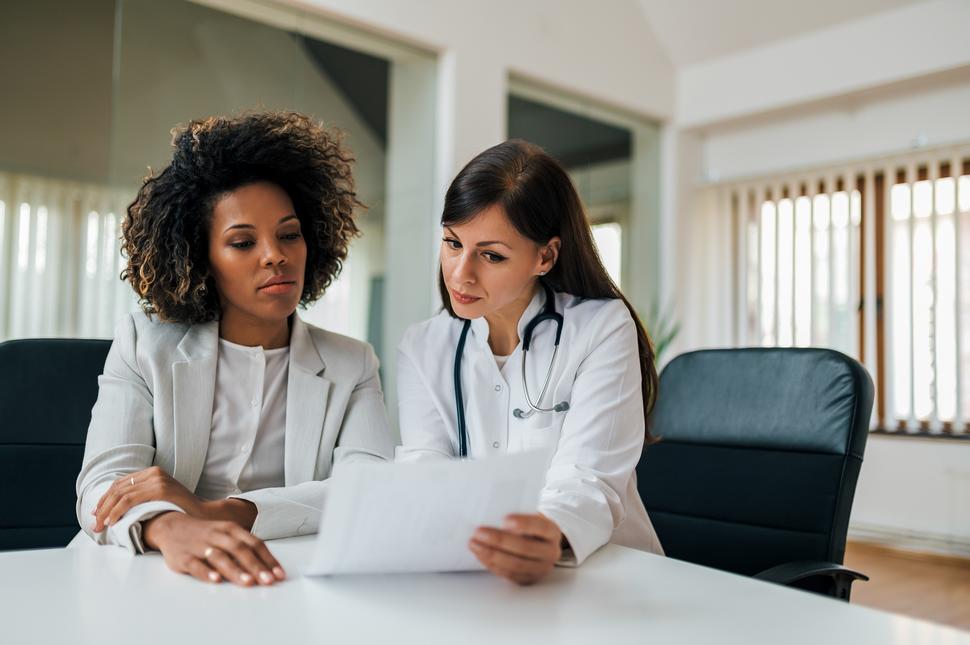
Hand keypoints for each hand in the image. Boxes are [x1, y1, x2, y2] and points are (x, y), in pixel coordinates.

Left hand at [93, 466, 203, 531]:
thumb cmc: (181, 511)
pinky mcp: (160, 489)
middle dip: (102, 507)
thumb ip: (143, 497)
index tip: (96, 514)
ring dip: (106, 512)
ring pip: (121, 494)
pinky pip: (129, 500)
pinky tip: (112, 522)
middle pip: (118, 488)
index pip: (120, 483)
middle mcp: (154, 472)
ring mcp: (158, 479)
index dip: (105, 498)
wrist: (202, 514)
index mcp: (153, 472)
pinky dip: (117, 511)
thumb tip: (117, 507)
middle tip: (95, 523)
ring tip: (100, 526)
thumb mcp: (159, 499)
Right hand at [142, 512, 285, 586]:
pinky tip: (216, 580)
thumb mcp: (227, 533)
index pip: (255, 544)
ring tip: (248, 582)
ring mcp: (201, 546)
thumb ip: (245, 548)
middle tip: (268, 580)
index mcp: (231, 529)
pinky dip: (207, 573)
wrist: (172, 526)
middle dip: (256, 566)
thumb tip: (267, 566)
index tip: (279, 574)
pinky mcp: (184, 557)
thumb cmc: (206, 534)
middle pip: (240, 550)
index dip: (268, 559)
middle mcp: (218, 535)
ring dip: (236, 570)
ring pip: (220, 557)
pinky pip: (196, 565)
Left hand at [469, 513, 561, 584]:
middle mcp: (550, 552)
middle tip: (479, 532)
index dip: (523, 524)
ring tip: (474, 544)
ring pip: (515, 564)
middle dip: (499, 540)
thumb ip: (516, 513)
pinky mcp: (528, 579)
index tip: (505, 520)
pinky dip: (492, 565)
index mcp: (552, 531)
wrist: (539, 542)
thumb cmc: (529, 525)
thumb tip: (492, 513)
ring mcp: (540, 569)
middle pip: (524, 548)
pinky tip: (480, 555)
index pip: (540, 527)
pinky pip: (509, 574)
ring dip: (491, 554)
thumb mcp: (530, 515)